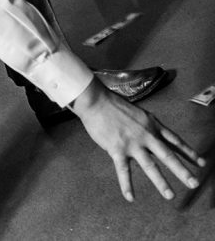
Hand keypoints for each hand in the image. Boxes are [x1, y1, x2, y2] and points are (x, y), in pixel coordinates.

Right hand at [71, 79, 204, 200]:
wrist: (96, 100)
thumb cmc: (114, 105)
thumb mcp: (139, 114)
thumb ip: (148, 127)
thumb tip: (156, 137)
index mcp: (153, 125)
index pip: (175, 141)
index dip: (189, 153)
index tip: (202, 164)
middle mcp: (146, 136)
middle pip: (168, 156)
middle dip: (182, 171)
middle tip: (194, 184)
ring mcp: (132, 144)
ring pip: (150, 166)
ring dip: (161, 182)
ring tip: (170, 195)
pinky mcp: (117, 149)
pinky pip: (123, 170)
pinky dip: (127, 185)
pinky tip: (130, 197)